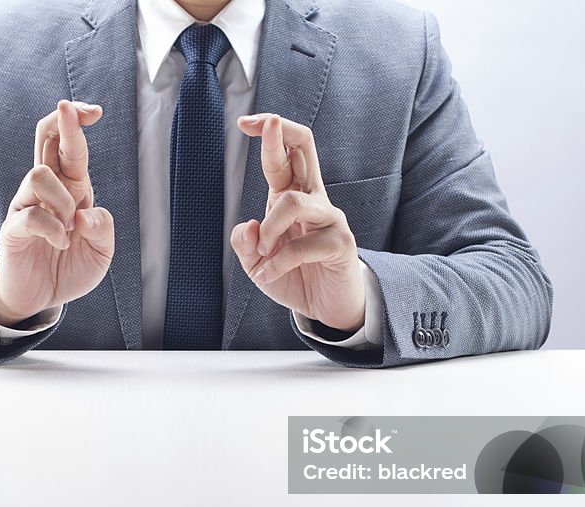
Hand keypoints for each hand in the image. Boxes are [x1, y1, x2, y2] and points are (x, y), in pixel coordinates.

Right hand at [0, 100, 115, 325]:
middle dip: (59, 122)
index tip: (94, 111)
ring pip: (39, 174)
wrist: (42, 297)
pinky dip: (52, 229)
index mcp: (72, 188)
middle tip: (68, 109)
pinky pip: (31, 214)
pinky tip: (61, 243)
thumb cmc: (70, 268)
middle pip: (44, 139)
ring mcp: (27, 205)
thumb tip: (85, 213)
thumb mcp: (101, 252)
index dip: (78, 123)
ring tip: (70, 228)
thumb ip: (103, 229)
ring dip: (62, 199)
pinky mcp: (14, 227)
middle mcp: (48, 190)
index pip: (70, 146)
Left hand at [231, 114, 365, 332]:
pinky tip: (267, 276)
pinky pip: (302, 247)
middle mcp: (313, 199)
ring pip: (293, 202)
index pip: (285, 152)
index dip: (268, 132)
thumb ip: (245, 243)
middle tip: (264, 123)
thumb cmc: (293, 276)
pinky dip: (277, 264)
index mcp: (291, 195)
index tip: (243, 122)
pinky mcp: (341, 243)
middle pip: (305, 147)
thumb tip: (249, 226)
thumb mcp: (256, 262)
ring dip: (268, 230)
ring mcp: (330, 218)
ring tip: (261, 256)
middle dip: (280, 132)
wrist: (325, 308)